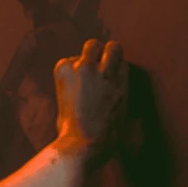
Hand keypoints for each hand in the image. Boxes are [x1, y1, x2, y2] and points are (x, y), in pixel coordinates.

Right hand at [53, 39, 127, 167]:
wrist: (84, 142)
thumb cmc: (70, 127)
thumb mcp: (62, 98)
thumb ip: (72, 83)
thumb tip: (84, 80)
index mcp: (62, 69)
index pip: (74, 57)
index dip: (81, 67)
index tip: (83, 80)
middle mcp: (82, 66)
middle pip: (93, 45)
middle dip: (98, 52)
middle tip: (101, 64)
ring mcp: (103, 73)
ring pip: (114, 48)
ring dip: (114, 57)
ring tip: (113, 70)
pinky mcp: (121, 83)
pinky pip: (125, 67)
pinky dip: (123, 73)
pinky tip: (119, 84)